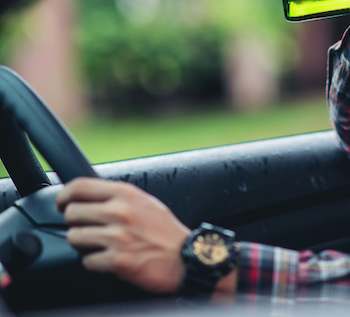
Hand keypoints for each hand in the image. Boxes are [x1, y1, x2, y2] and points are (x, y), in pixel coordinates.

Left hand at [55, 177, 190, 294]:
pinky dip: (96, 263)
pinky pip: (87, 261)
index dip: (64, 195)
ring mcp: (118, 237)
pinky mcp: (118, 260)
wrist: (187, 258)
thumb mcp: (145, 202)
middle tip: (87, 229)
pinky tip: (111, 260)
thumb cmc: (167, 232)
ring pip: (74, 237)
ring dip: (83, 244)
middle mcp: (121, 212)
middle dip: (75, 223)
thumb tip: (87, 196)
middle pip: (72, 212)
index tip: (62, 203)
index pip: (80, 186)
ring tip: (100, 246)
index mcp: (127, 194)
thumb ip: (118, 197)